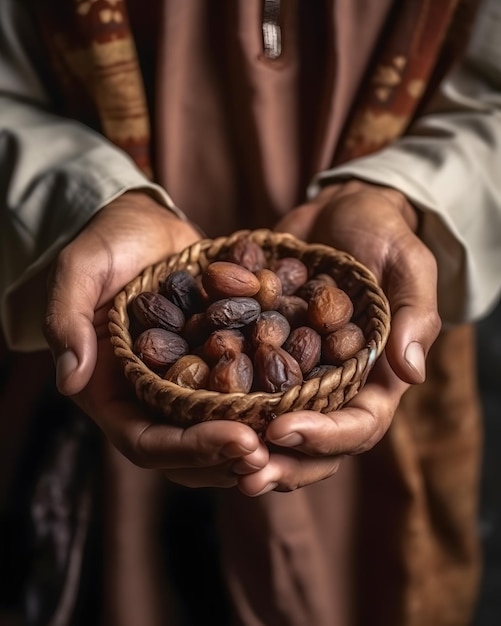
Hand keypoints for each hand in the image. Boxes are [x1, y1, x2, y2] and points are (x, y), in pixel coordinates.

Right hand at [44, 191, 267, 486]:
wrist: (143, 225)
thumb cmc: (106, 244)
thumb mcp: (79, 271)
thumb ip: (67, 320)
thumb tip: (70, 378)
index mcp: (112, 391)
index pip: (146, 441)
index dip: (190, 448)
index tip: (238, 438)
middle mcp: (148, 399)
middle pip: (185, 452)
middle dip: (226, 457)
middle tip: (270, 452)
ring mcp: (183, 385)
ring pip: (215, 434)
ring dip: (250, 444)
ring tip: (288, 440)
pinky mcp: (213, 364)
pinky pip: (238, 397)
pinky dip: (264, 408)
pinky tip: (299, 405)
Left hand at [236, 179, 441, 495]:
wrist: (339, 211)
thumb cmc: (382, 234)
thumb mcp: (408, 265)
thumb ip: (414, 315)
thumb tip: (410, 373)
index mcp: (376, 378)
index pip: (360, 425)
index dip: (325, 435)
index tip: (283, 428)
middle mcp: (336, 387)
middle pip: (315, 444)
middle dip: (283, 462)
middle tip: (245, 473)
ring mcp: (300, 375)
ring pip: (276, 428)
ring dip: (249, 448)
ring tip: (217, 457)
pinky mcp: (267, 355)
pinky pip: (246, 388)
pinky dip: (224, 404)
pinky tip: (192, 411)